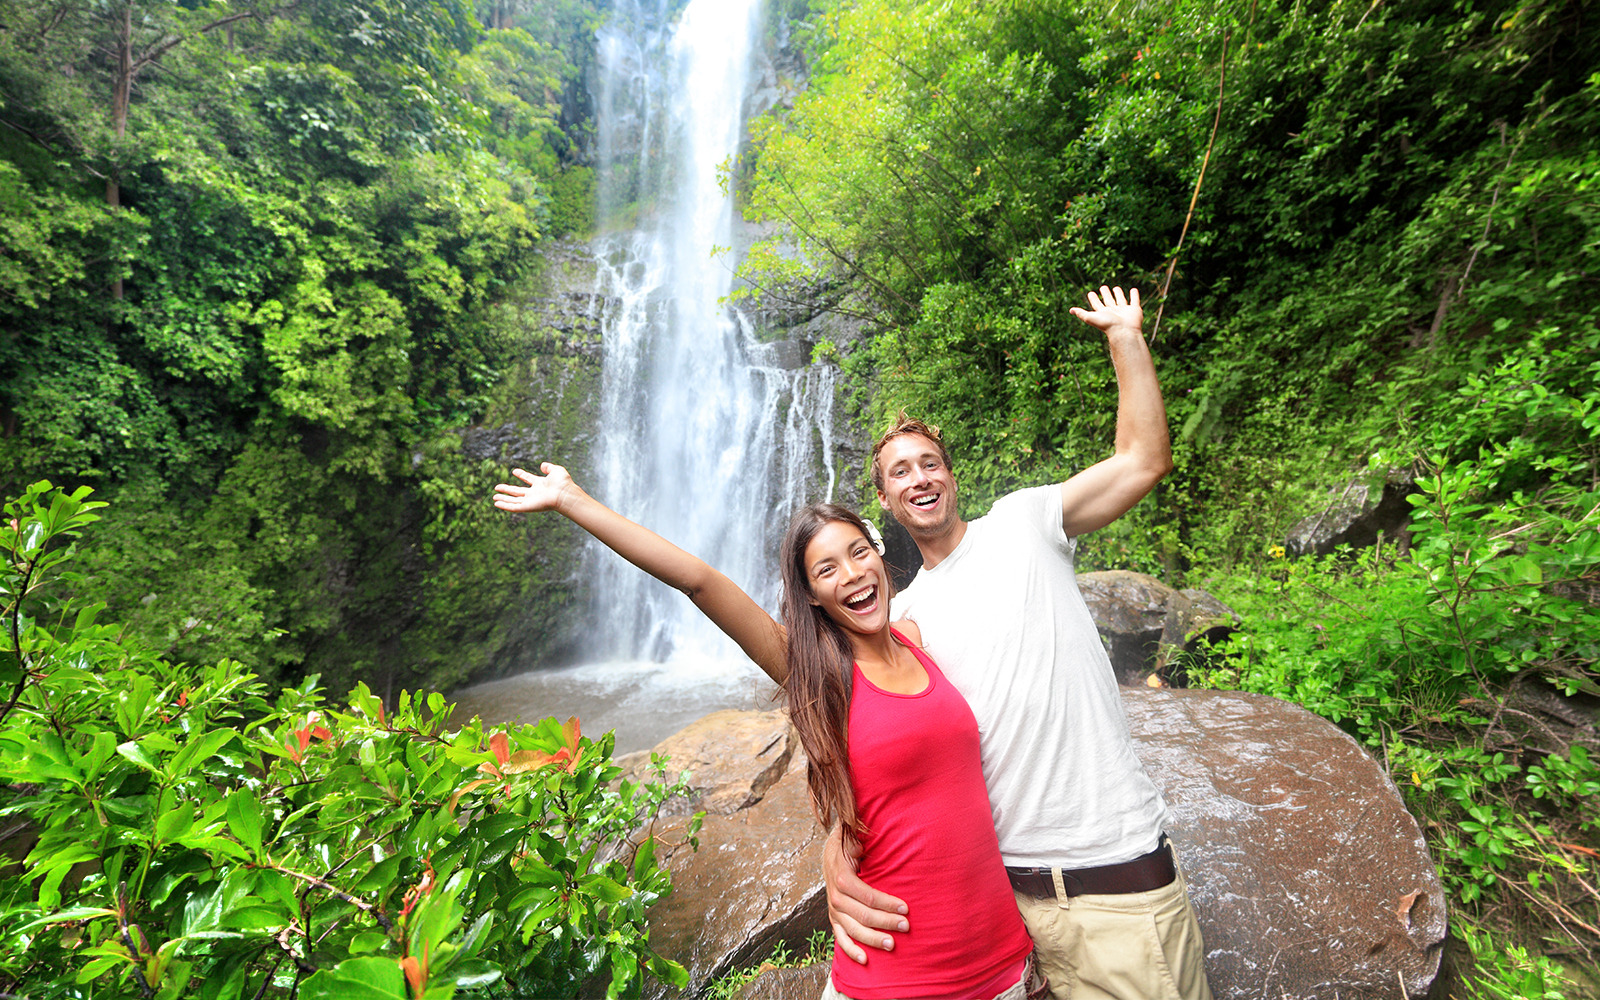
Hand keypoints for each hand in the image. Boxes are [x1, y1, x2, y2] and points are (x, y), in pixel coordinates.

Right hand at [492, 463, 575, 513]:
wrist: (564, 494)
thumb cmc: (563, 483)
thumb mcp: (556, 470)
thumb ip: (549, 467)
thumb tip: (542, 465)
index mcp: (541, 484)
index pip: (529, 479)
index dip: (522, 475)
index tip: (515, 471)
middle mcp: (535, 493)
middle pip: (518, 492)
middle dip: (507, 489)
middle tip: (497, 487)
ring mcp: (530, 501)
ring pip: (514, 500)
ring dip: (504, 498)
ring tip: (494, 496)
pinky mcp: (527, 507)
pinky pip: (514, 507)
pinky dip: (505, 505)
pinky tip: (496, 503)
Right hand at [823, 826, 907, 963]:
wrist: (831, 851)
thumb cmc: (850, 843)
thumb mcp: (853, 836)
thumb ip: (862, 837)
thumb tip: (870, 833)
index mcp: (841, 876)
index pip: (866, 894)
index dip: (886, 903)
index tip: (906, 907)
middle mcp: (835, 895)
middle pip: (862, 914)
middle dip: (885, 922)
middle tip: (905, 927)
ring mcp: (834, 909)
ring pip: (853, 929)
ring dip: (873, 939)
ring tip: (892, 944)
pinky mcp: (834, 918)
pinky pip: (841, 937)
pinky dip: (851, 950)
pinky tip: (865, 959)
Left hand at [1070, 285, 1142, 337]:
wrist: (1124, 332)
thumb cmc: (1107, 325)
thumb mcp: (1091, 318)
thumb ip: (1082, 314)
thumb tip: (1070, 310)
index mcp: (1103, 313)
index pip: (1096, 304)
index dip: (1093, 299)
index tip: (1090, 293)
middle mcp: (1113, 312)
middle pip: (1108, 301)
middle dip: (1105, 294)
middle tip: (1103, 287)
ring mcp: (1124, 311)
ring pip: (1120, 300)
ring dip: (1118, 294)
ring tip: (1116, 288)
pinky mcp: (1134, 310)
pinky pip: (1134, 300)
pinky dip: (1134, 295)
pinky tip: (1133, 290)